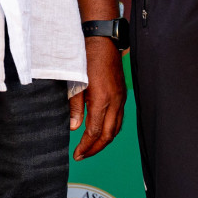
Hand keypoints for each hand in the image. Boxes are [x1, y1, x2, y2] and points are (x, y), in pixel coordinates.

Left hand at [70, 37, 126, 159]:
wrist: (102, 41)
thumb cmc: (86, 59)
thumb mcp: (76, 83)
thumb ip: (75, 106)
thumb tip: (74, 127)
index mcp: (102, 99)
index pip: (94, 131)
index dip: (85, 146)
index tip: (76, 154)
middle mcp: (115, 101)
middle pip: (108, 134)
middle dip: (95, 149)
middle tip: (82, 156)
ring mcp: (121, 98)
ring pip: (116, 128)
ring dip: (104, 141)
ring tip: (91, 148)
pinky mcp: (123, 94)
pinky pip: (120, 118)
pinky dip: (111, 130)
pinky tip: (102, 132)